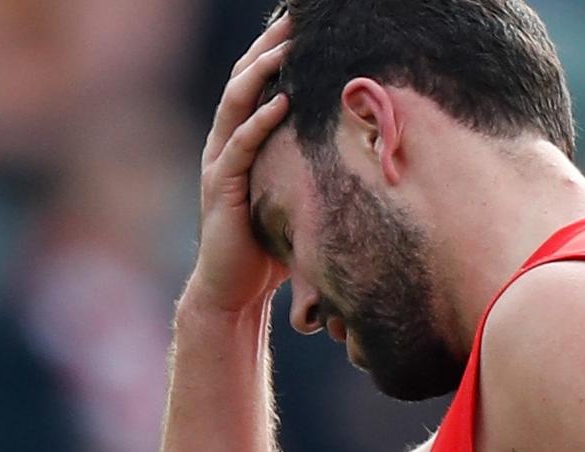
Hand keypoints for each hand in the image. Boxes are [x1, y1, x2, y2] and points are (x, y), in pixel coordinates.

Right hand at [186, 15, 293, 312]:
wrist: (233, 291)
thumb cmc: (268, 247)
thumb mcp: (294, 199)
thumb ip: (312, 173)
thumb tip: (364, 160)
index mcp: (242, 142)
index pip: (257, 85)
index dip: (275, 53)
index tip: (301, 26)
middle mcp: (226, 144)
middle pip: (243, 81)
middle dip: (266, 48)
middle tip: (292, 19)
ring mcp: (220, 164)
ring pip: (235, 105)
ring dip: (259, 73)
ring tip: (284, 48)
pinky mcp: (221, 188)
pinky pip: (239, 148)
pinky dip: (258, 123)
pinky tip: (280, 103)